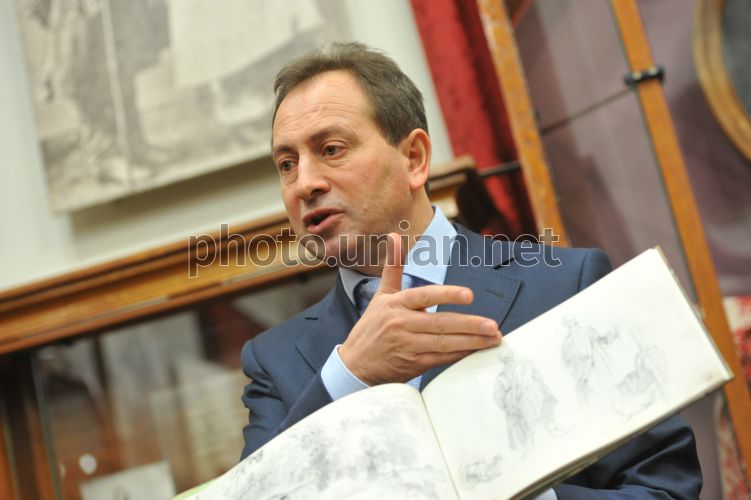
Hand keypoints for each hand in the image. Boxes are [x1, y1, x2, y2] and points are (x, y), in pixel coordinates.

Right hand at [339, 233, 501, 385]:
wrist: (355, 365)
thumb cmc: (371, 328)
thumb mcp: (381, 296)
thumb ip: (393, 267)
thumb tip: (395, 236)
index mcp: (395, 304)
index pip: (423, 296)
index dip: (446, 295)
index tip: (469, 295)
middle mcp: (401, 324)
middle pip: (440, 323)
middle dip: (469, 325)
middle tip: (492, 325)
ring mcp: (408, 346)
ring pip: (444, 343)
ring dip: (471, 342)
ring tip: (493, 338)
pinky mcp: (413, 365)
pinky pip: (441, 359)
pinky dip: (460, 355)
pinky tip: (476, 351)